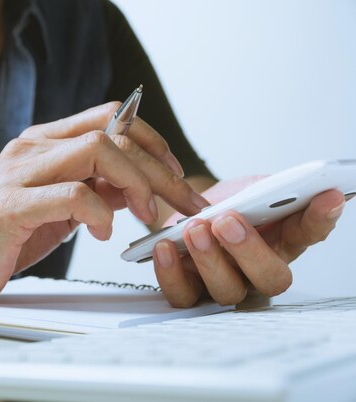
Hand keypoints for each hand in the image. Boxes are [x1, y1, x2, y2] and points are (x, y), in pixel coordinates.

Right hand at [0, 103, 208, 304]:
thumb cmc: (4, 235)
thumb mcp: (60, 208)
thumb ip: (95, 188)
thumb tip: (138, 185)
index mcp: (44, 143)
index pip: (111, 116)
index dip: (152, 139)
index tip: (176, 173)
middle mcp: (32, 148)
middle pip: (113, 132)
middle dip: (159, 168)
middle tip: (182, 201)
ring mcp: (19, 173)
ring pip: (97, 150)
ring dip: (137, 183)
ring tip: (148, 214)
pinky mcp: (10, 205)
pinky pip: (71, 194)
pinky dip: (99, 212)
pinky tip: (102, 232)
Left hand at [153, 177, 347, 306]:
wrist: (185, 214)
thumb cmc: (224, 205)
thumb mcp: (250, 190)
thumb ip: (272, 191)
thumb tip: (299, 185)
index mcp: (282, 241)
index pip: (309, 233)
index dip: (320, 219)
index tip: (327, 196)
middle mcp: (258, 271)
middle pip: (269, 278)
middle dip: (249, 249)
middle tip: (228, 221)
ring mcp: (224, 284)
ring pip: (226, 290)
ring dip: (209, 259)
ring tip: (195, 229)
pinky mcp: (189, 289)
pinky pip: (182, 295)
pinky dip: (171, 273)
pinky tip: (165, 247)